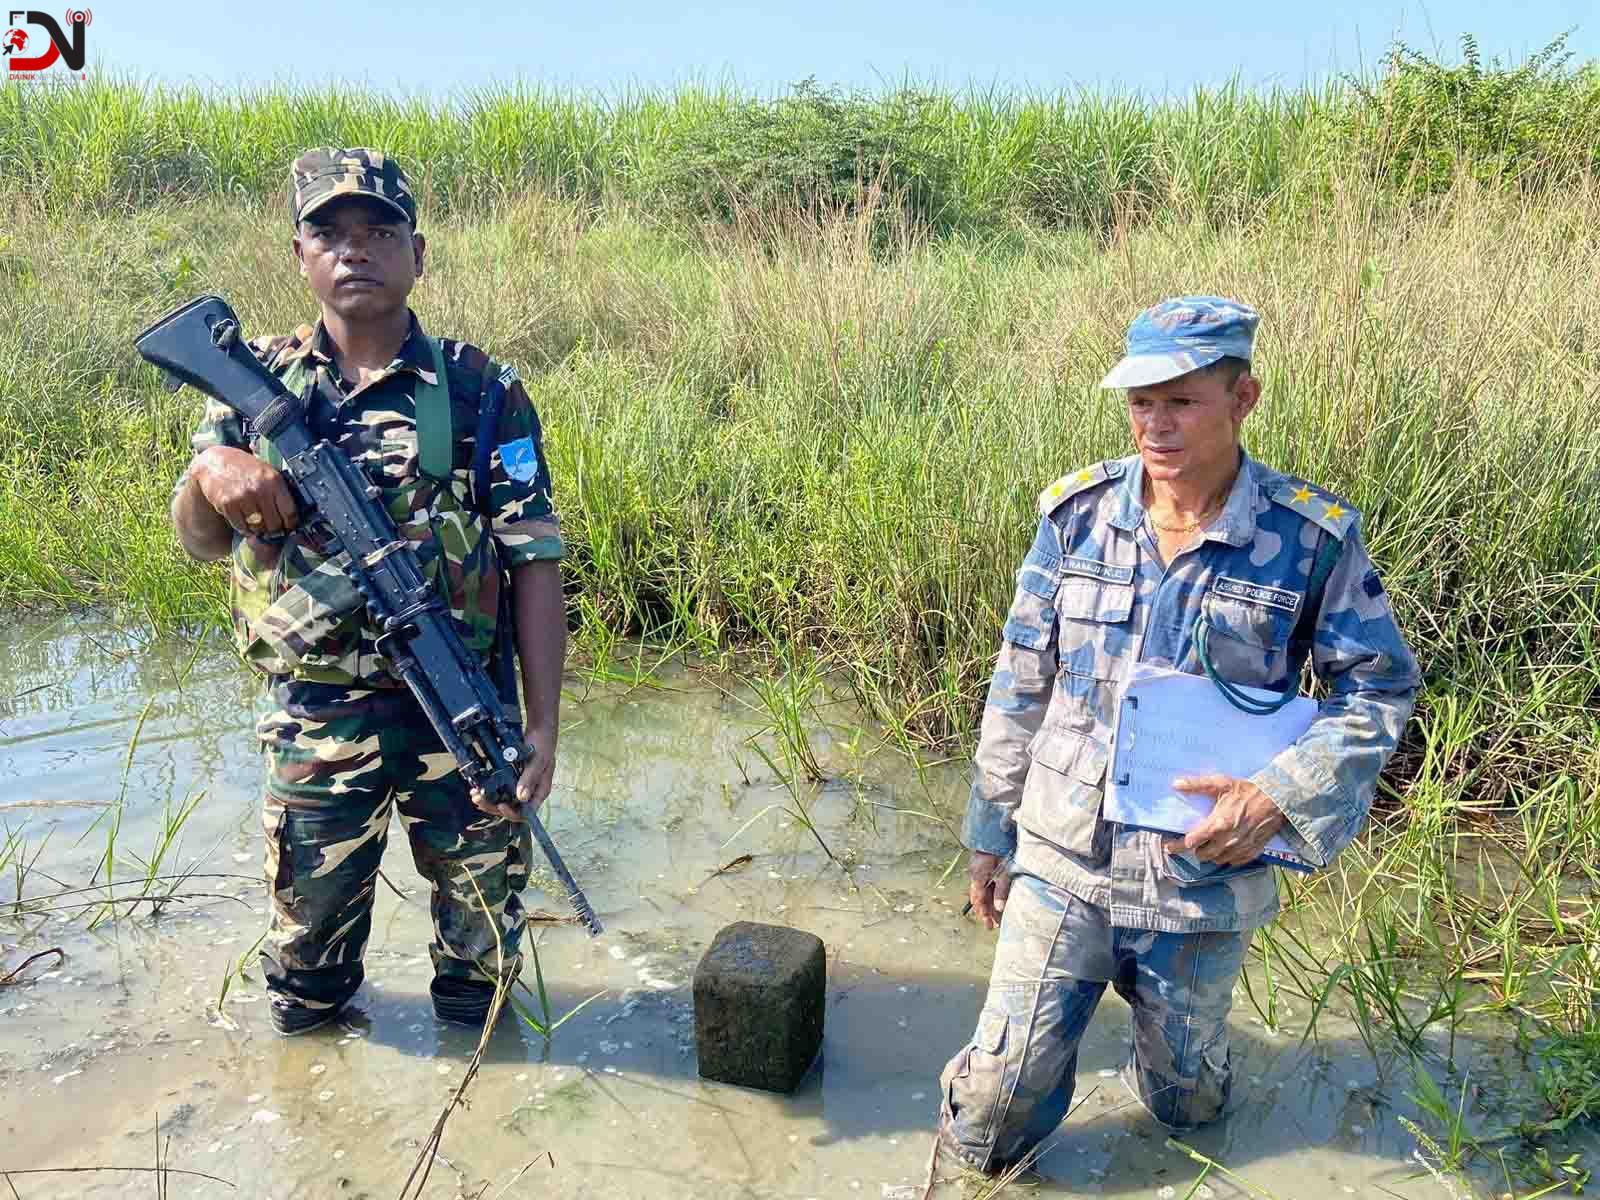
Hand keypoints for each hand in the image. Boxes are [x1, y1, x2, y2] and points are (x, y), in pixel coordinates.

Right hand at [193, 446, 299, 536]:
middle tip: (272, 528)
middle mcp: (260, 489)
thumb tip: (294, 513)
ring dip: (259, 530)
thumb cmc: (245, 468)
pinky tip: (244, 521)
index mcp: (274, 480)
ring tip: (258, 524)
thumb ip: (279, 489)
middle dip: (275, 529)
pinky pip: (241, 526)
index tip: (290, 526)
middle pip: (274, 523)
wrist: (215, 462)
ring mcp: (243, 497)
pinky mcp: (227, 504)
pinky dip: (244, 528)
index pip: (290, 512)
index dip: (291, 523)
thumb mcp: (267, 471)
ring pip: (258, 527)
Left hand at [469, 725, 555, 823]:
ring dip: (488, 799)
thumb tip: (521, 797)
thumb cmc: (543, 744)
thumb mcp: (538, 760)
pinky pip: (499, 788)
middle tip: (479, 799)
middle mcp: (529, 791)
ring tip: (475, 794)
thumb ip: (530, 779)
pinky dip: (488, 789)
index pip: (527, 811)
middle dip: (493, 806)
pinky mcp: (511, 777)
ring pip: (503, 799)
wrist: (539, 729)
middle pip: (511, 808)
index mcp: (539, 791)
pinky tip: (478, 787)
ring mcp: (519, 785)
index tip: (501, 805)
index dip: (513, 812)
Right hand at [967, 851, 1010, 929]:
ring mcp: (975, 872)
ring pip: (979, 893)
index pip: (978, 900)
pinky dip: (986, 895)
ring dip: (985, 905)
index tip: (989, 924)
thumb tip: (999, 907)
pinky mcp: (980, 869)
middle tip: (990, 925)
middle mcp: (974, 876)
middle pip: (977, 898)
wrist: (992, 835)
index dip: (983, 913)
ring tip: (992, 917)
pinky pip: (981, 886)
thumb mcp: (1002, 872)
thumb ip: (1001, 890)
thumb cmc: (998, 851)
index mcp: (977, 877)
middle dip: (984, 912)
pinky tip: (991, 901)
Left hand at [1165, 774, 1286, 866]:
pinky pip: (1233, 862)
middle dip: (1195, 849)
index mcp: (1217, 824)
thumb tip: (1176, 784)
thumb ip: (1197, 785)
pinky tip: (1225, 847)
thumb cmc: (1248, 791)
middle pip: (1202, 855)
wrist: (1277, 801)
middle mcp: (1227, 840)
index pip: (1190, 842)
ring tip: (1209, 843)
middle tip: (1193, 841)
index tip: (1169, 845)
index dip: (1177, 845)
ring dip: (1210, 854)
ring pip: (1217, 860)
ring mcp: (1240, 848)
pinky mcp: (1251, 853)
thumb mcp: (1221, 783)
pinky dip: (1226, 857)